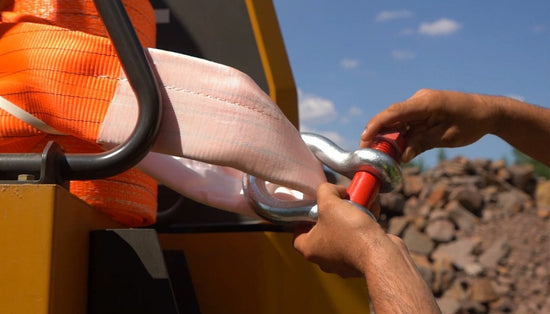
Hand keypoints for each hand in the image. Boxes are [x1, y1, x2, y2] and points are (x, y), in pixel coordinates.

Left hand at [293, 183, 381, 276]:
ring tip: (359, 204)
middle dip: (332, 215)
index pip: (297, 235)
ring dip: (350, 218)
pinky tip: (371, 212)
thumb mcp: (330, 202)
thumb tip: (334, 190)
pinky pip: (358, 240)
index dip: (303, 220)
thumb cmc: (350, 232)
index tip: (314, 208)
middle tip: (339, 203)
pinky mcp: (361, 261)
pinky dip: (363, 227)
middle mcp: (324, 259)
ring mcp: (343, 262)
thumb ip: (326, 191)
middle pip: (322, 232)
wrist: (380, 253)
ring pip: (342, 234)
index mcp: (310, 249)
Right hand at [360, 89, 496, 161]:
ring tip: (381, 155)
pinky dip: (399, 135)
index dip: (376, 125)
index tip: (364, 139)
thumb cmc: (471, 123)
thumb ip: (422, 144)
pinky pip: (405, 122)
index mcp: (426, 103)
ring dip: (389, 137)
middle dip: (377, 134)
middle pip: (391, 117)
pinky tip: (396, 149)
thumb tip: (401, 157)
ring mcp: (420, 104)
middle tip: (367, 153)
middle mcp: (419, 100)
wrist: (488, 111)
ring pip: (397, 121)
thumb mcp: (447, 137)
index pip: (394, 113)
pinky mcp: (422, 110)